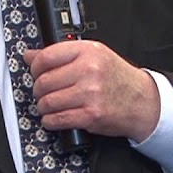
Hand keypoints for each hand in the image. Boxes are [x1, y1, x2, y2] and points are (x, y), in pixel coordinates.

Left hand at [23, 40, 160, 141]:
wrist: (142, 101)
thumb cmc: (117, 78)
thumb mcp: (93, 56)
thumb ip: (62, 54)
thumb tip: (30, 55)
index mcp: (88, 51)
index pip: (47, 57)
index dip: (35, 67)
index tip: (36, 72)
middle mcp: (89, 70)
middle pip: (44, 81)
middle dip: (38, 90)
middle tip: (43, 92)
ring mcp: (90, 93)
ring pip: (48, 102)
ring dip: (43, 107)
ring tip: (49, 105)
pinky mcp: (91, 115)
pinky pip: (58, 119)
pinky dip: (50, 121)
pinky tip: (53, 118)